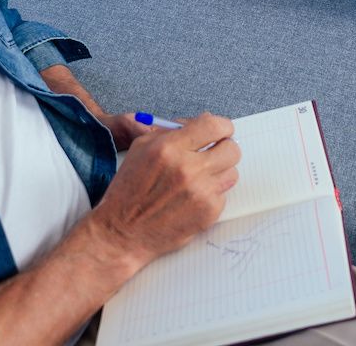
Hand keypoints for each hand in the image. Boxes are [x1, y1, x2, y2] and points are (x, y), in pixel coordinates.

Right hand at [90, 113, 239, 269]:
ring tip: (200, 178)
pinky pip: (224, 195)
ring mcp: (200, 193)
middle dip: (224, 148)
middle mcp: (187, 169)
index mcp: (169, 148)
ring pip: (232, 172)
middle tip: (213, 153)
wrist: (123, 231)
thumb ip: (172, 132)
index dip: (222, 126)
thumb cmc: (129, 190)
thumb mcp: (141, 148)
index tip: (221, 130)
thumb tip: (201, 123)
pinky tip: (192, 198)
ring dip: (220, 172)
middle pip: (232, 149)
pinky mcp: (208, 213)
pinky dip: (212, 194)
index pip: (214, 125)